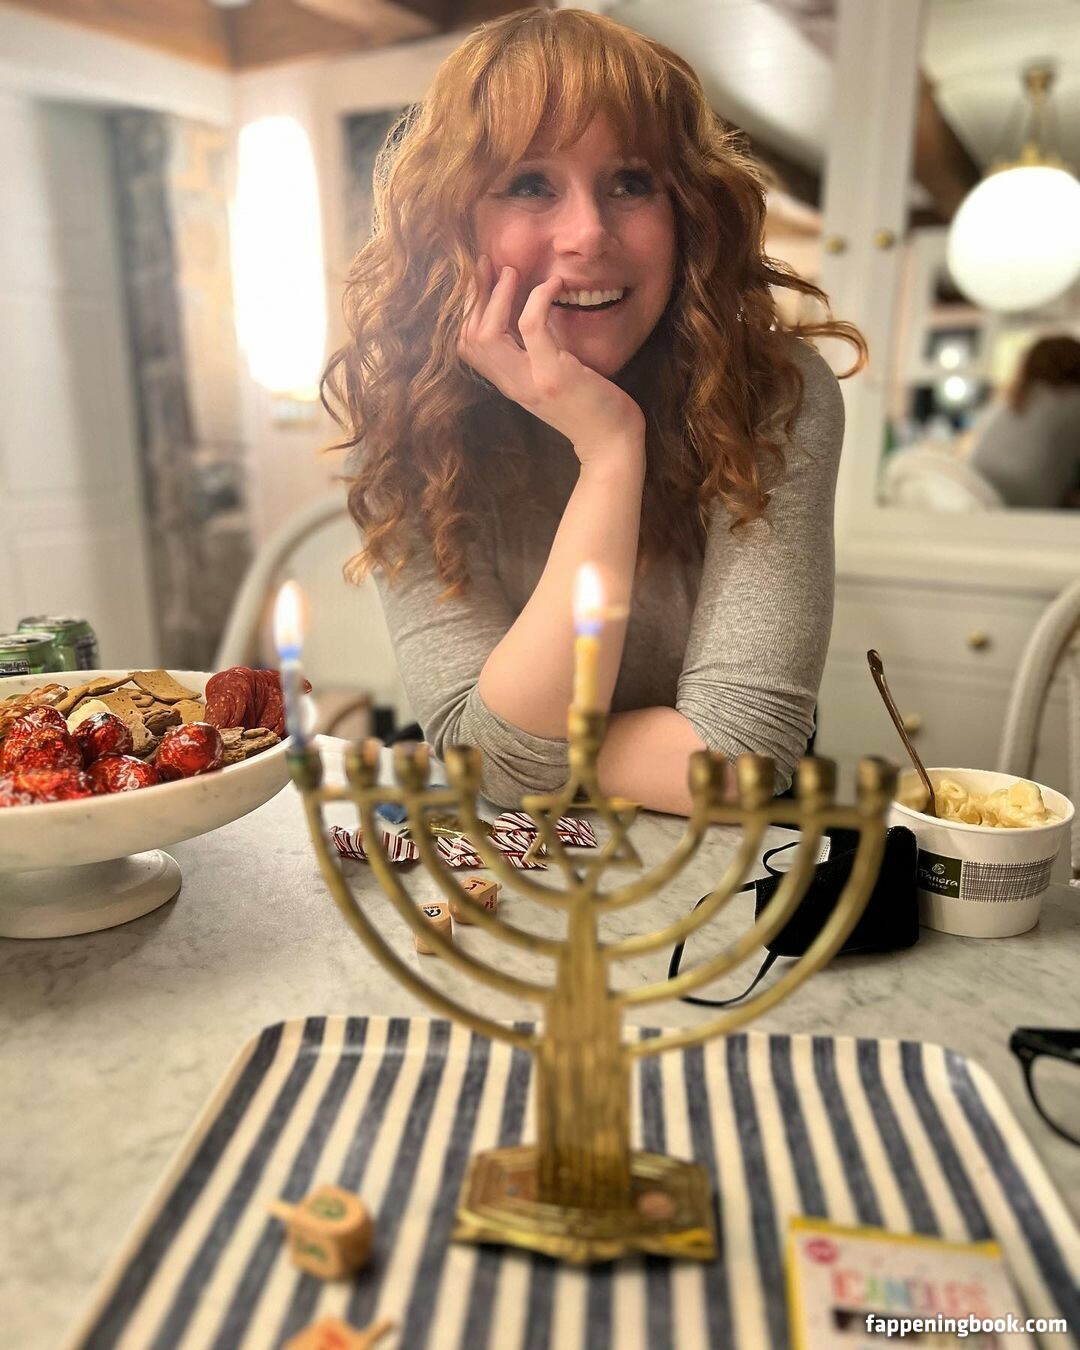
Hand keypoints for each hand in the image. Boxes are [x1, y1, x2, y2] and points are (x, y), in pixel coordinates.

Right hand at [458, 255, 645, 465]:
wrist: (613, 444)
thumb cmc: (592, 408)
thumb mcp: (554, 377)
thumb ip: (537, 353)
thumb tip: (531, 313)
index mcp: (510, 385)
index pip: (468, 347)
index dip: (468, 310)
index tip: (481, 280)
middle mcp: (513, 385)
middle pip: (470, 338)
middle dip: (474, 296)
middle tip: (488, 265)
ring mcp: (531, 382)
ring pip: (489, 334)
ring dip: (498, 295)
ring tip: (513, 271)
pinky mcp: (554, 375)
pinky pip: (532, 326)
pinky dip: (538, 298)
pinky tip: (554, 284)